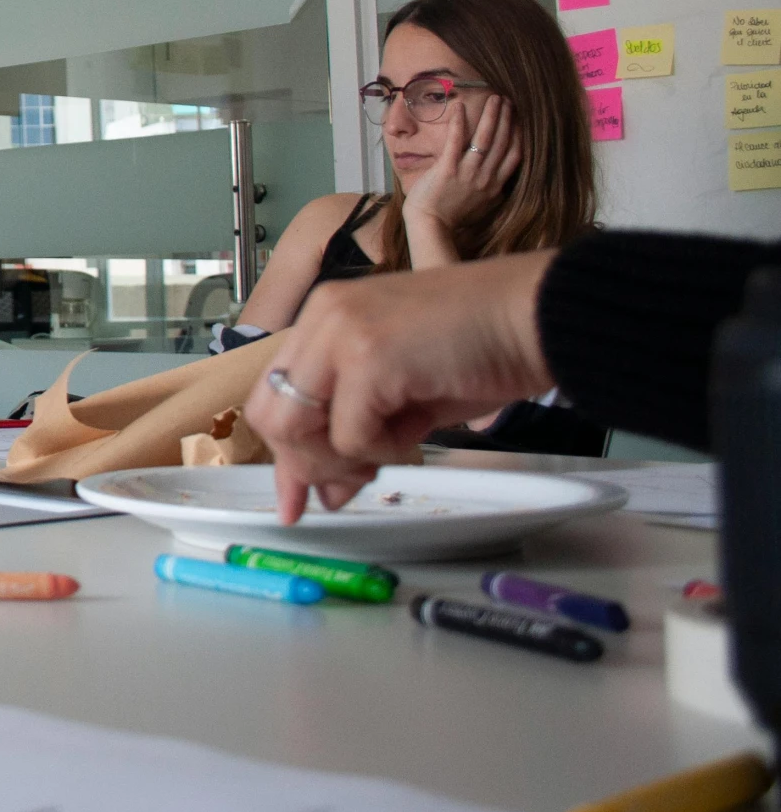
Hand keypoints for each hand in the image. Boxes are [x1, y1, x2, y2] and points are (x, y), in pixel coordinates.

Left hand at [247, 250, 558, 523]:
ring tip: (391, 452)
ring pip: (296, 427)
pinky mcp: (367, 355)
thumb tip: (326, 489)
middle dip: (307, 464)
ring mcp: (340, 331)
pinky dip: (382, 452)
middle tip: (350, 483)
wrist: (539, 317)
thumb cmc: (483, 348)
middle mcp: (323, 316)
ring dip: (341, 461)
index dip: (286, 452)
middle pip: (271, 414)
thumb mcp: (401, 395)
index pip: (274, 393)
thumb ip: (354, 432)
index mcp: (325, 316)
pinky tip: (415, 436)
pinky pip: (349, 435)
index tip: (300, 495)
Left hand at [401, 94, 519, 242]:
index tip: (520, 119)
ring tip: (495, 98)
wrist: (431, 227)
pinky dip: (459, 122)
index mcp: (495, 186)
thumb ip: (493, 191)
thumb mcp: (482, 206)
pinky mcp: (448, 169)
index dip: (519, 135)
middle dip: (507, 119)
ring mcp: (468, 173)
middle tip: (508, 101)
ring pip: (485, 139)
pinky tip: (460, 106)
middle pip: (502, 142)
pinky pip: (456, 141)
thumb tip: (501, 181)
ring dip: (491, 116)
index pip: (514, 155)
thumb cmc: (452, 217)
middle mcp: (486, 178)